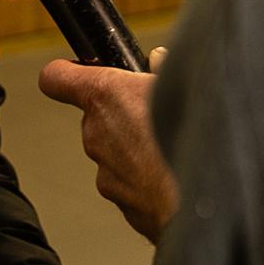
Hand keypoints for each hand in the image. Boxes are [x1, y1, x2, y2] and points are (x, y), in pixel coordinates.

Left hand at [39, 48, 178, 243]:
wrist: (207, 197)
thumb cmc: (197, 137)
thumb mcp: (185, 80)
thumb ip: (161, 68)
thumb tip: (157, 63)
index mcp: (105, 96)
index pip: (56, 78)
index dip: (68, 73)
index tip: (80, 72)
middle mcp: (96, 134)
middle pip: (97, 117)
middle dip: (124, 114)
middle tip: (159, 113)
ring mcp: (106, 173)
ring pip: (117, 152)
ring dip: (139, 148)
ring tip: (175, 147)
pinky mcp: (122, 202)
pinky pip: (132, 182)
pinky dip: (149, 178)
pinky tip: (177, 174)